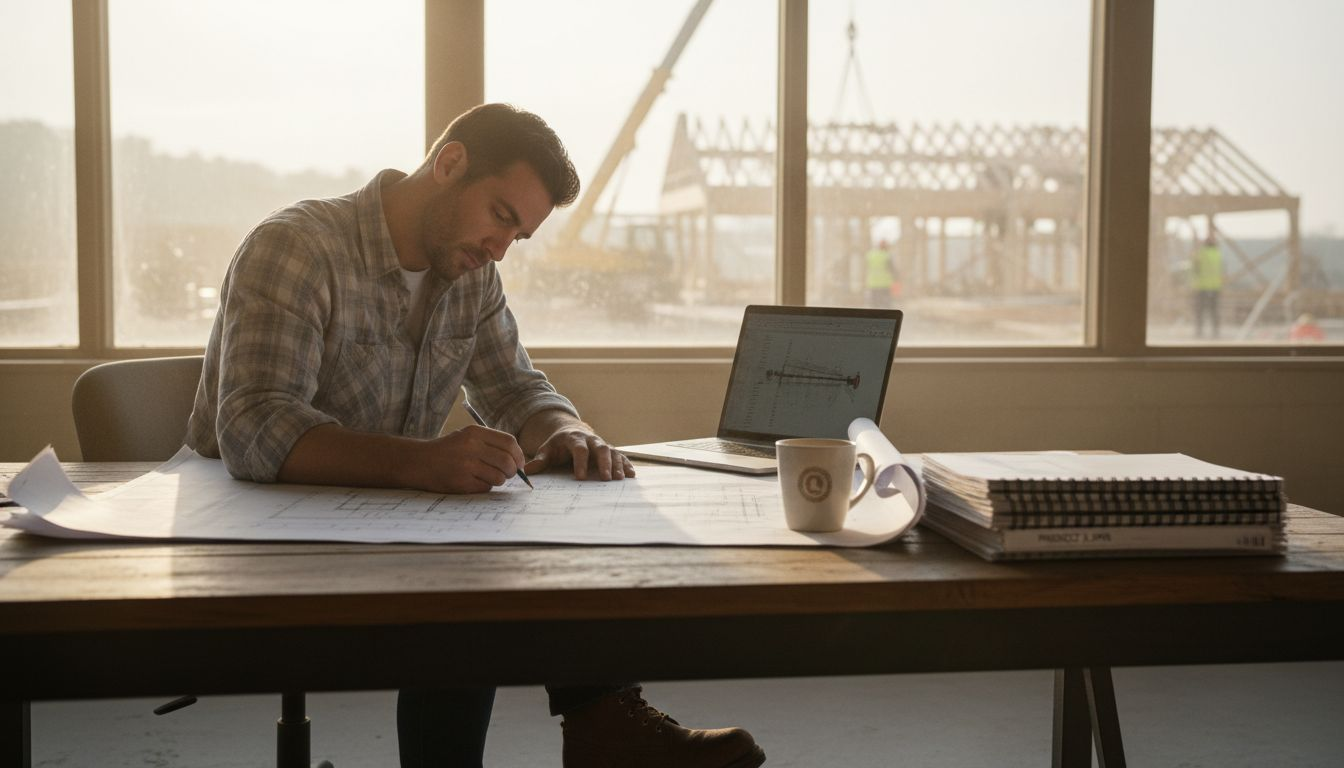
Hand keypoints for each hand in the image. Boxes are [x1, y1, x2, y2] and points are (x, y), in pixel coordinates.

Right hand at [411, 424, 526, 493]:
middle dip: (513, 471)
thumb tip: (518, 460)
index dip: (519, 455)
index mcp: (475, 433)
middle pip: (507, 461)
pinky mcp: (461, 482)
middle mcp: (471, 447)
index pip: (509, 442)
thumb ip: (490, 444)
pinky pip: (486, 487)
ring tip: (488, 477)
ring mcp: (466, 465)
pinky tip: (475, 482)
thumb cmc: (447, 451)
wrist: (418, 462)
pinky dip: (485, 486)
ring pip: (499, 477)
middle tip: (509, 474)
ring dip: (499, 480)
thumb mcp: (466, 437)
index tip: (519, 463)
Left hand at [524, 426, 636, 480]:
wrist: (571, 432)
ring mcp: (602, 444)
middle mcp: (591, 440)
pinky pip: (620, 456)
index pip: (579, 449)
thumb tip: (526, 471)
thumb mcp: (547, 450)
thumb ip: (540, 461)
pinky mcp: (610, 450)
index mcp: (574, 439)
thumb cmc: (558, 445)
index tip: (580, 477)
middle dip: (604, 464)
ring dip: (617, 465)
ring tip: (620, 479)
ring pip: (613, 452)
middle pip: (600, 449)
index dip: (580, 462)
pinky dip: (626, 465)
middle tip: (605, 479)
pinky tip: (632, 475)